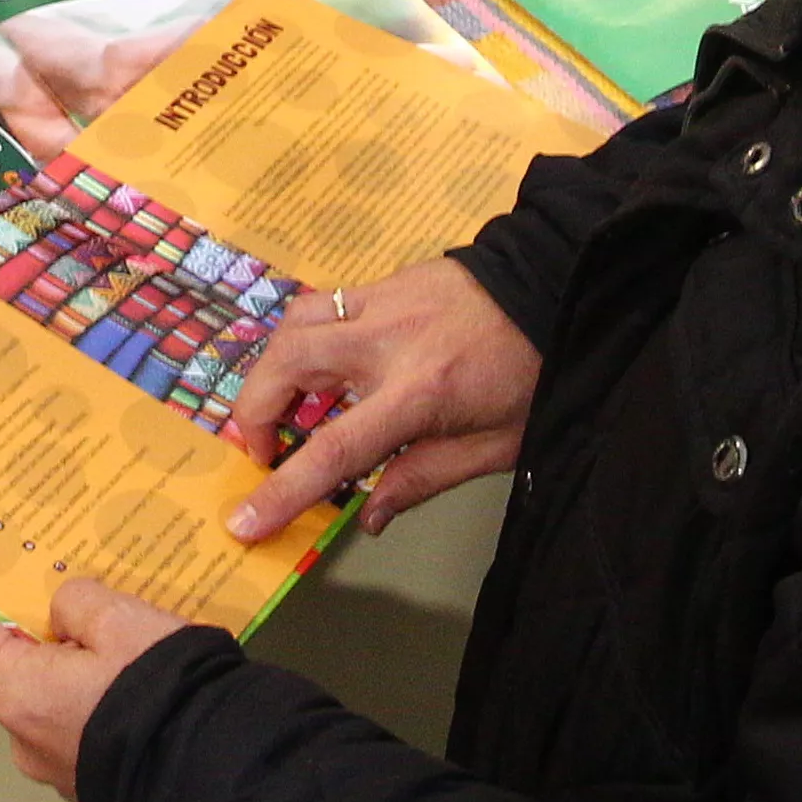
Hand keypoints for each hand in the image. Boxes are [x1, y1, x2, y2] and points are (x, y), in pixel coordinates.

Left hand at [0, 574, 195, 793]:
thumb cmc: (157, 692)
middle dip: (41, 643)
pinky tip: (136, 695)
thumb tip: (64, 614)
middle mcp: (25, 738)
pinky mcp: (90, 789)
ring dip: (75, 679)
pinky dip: (96, 710)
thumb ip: (78, 602)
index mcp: (19, 693)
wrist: (214, 783)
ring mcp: (57, 771)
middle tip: (73, 612)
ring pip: (54, 704)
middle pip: (18, 673)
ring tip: (122, 654)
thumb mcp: (120, 620)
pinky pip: (81, 732)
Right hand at [222, 257, 543, 541]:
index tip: (243, 520)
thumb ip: (424, 479)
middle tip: (265, 449)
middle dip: (254, 411)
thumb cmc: (534, 375)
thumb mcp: (494, 445)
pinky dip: (304, 337)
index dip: (283, 492)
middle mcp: (386, 343)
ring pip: (293, 323)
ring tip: (284, 403)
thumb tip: (370, 517)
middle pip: (286, 365)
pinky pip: (321, 304)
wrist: (558, 287)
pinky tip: (321, 363)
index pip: (333, 451)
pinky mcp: (383, 281)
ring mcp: (380, 302)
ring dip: (272, 367)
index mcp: (419, 395)